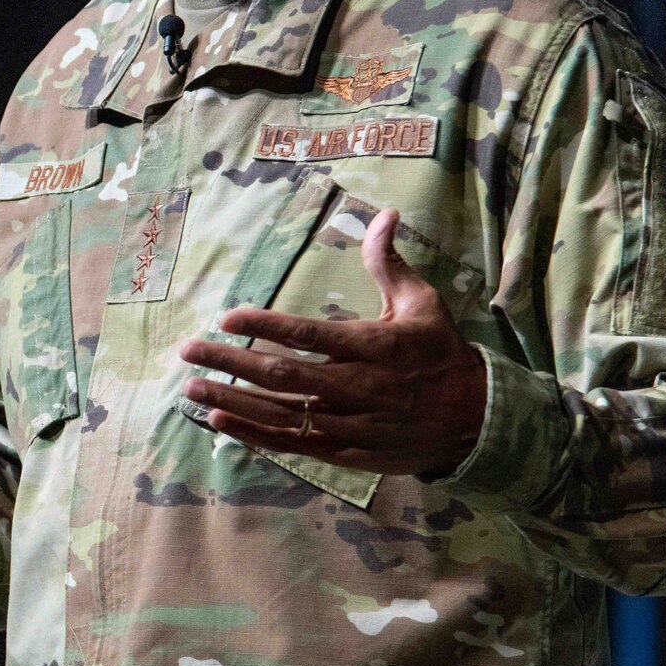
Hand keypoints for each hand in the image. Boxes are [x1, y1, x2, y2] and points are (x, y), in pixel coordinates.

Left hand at [177, 208, 486, 475]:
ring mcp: (351, 424)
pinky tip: (220, 421)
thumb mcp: (422, 303)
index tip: (226, 317)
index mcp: (373, 347)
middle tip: (189, 351)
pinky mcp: (346, 452)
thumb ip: (389, 262)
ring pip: (281, 414)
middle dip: (230, 363)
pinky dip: (254, 435)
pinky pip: (293, 445)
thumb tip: (384, 212)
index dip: (266, 326)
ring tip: (191, 388)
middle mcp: (358, 387)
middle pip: (283, 376)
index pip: (309, 336)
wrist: (476, 420)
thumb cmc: (440, 353)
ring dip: (233, 401)